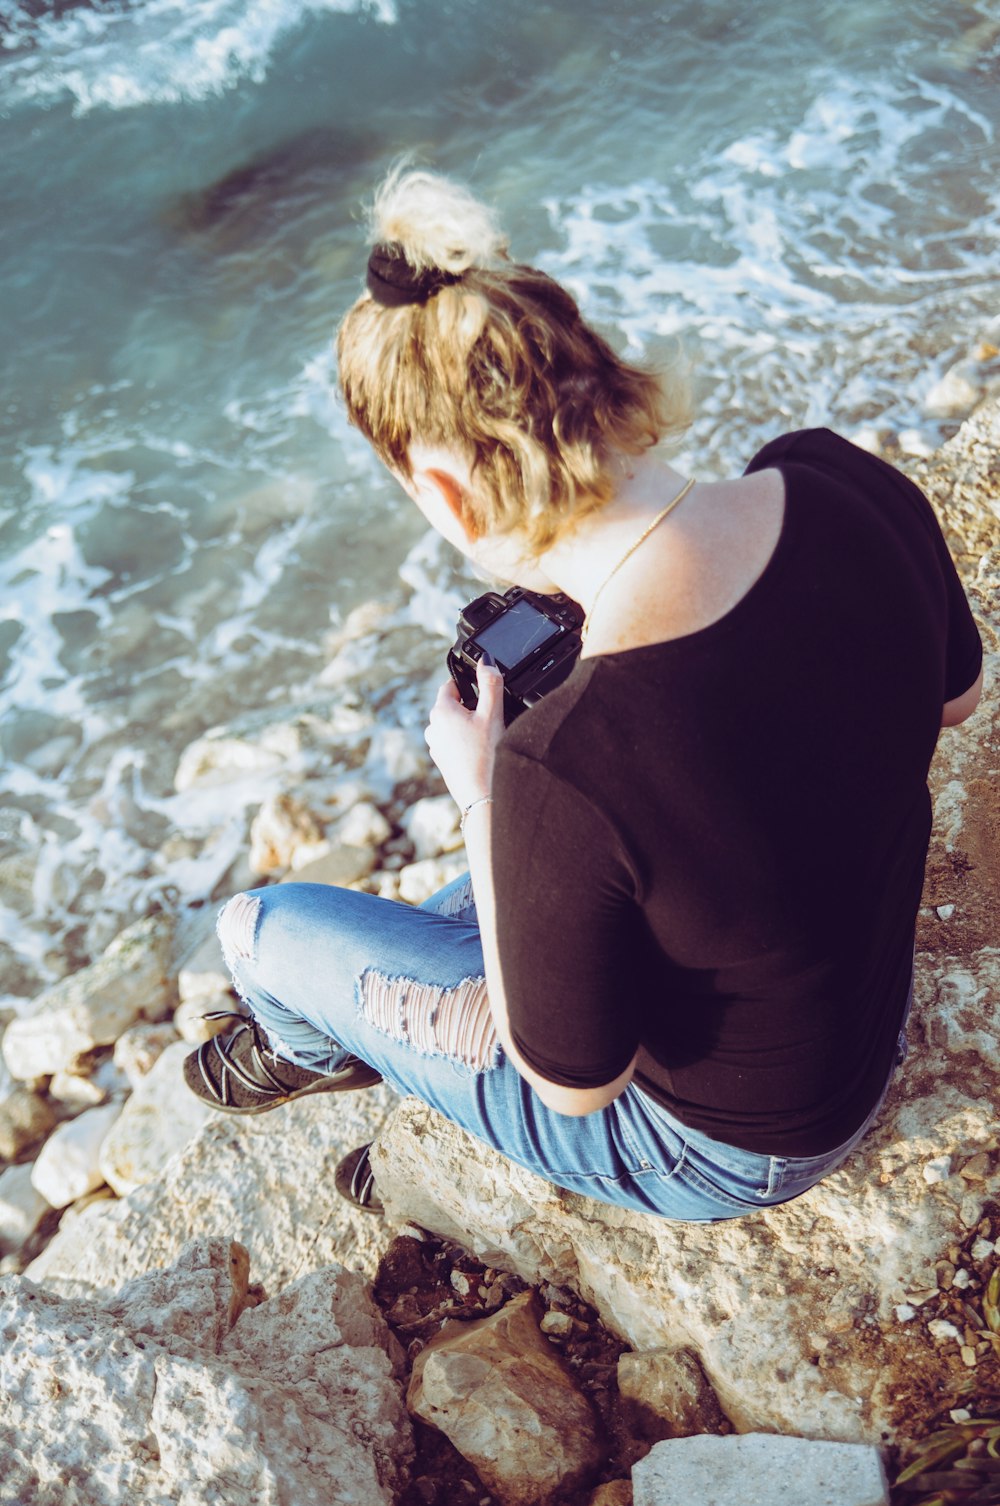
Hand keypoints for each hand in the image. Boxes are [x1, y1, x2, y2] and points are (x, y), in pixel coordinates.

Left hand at [424, 656, 505, 811]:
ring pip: (454, 725)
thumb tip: (485, 660)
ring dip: (469, 726)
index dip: (470, 687)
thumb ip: (490, 683)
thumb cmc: (487, 756)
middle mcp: (432, 727)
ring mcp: (435, 746)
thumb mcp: (493, 714)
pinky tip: (480, 753)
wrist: (483, 796)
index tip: (485, 698)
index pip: (451, 685)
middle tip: (490, 721)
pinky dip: (466, 743)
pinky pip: (454, 742)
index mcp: (440, 711)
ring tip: (486, 740)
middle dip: (471, 708)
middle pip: (453, 705)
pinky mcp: (442, 761)